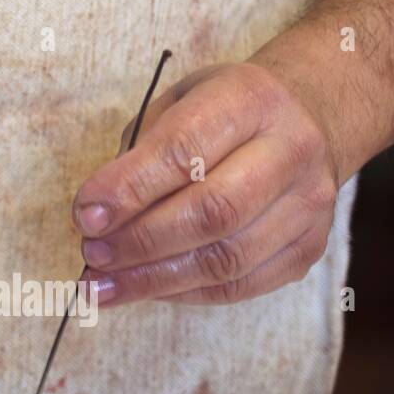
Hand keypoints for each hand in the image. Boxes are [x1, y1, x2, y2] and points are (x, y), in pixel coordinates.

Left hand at [71, 61, 339, 305]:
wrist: (308, 116)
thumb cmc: (223, 111)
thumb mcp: (177, 103)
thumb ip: (140, 152)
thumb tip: (98, 216)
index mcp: (249, 101)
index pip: (184, 151)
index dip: (129, 189)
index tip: (84, 216)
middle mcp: (290, 152)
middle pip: (213, 211)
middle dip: (140, 241)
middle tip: (92, 254)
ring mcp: (308, 205)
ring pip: (228, 259)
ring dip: (154, 279)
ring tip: (103, 285)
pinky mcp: (310, 247)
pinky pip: (241, 285)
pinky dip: (184, 292)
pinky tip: (146, 288)